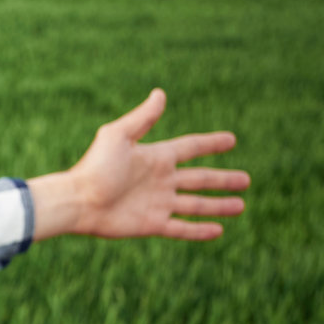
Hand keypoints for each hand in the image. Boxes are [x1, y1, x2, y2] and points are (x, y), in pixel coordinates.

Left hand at [28, 89, 248, 241]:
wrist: (77, 201)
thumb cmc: (94, 167)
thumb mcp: (118, 136)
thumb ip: (142, 118)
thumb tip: (160, 93)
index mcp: (155, 157)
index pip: (190, 148)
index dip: (211, 144)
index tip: (231, 140)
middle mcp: (160, 180)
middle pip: (199, 178)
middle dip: (222, 179)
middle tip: (246, 180)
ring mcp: (157, 203)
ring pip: (196, 204)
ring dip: (218, 205)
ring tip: (240, 205)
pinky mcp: (151, 224)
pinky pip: (181, 228)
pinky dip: (200, 230)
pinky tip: (218, 230)